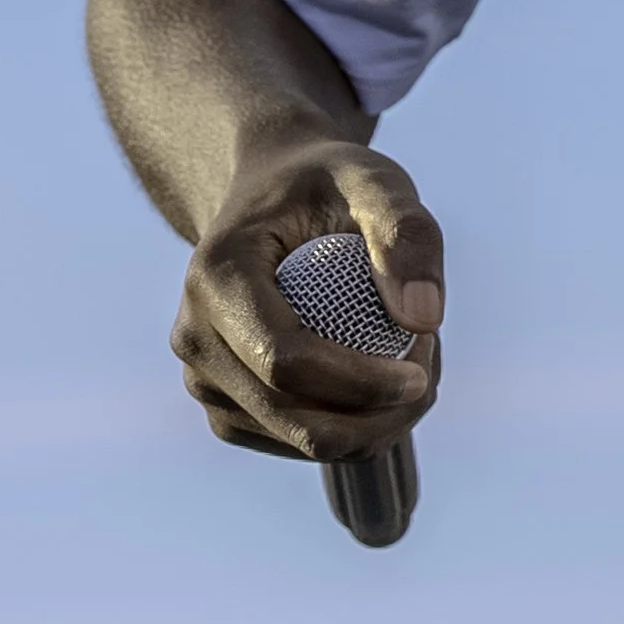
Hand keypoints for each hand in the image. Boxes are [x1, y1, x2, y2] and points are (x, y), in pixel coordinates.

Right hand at [171, 131, 444, 464]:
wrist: (271, 194)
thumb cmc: (326, 184)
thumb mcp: (374, 182)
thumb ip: (407, 235)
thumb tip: (424, 319)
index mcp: (215, 276)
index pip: (285, 360)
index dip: (360, 383)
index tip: (421, 373)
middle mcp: (193, 336)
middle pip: (292, 415)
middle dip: (375, 415)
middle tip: (430, 373)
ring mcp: (202, 380)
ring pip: (297, 440)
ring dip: (369, 424)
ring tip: (410, 365)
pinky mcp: (224, 407)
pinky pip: (294, 442)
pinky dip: (348, 428)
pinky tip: (381, 384)